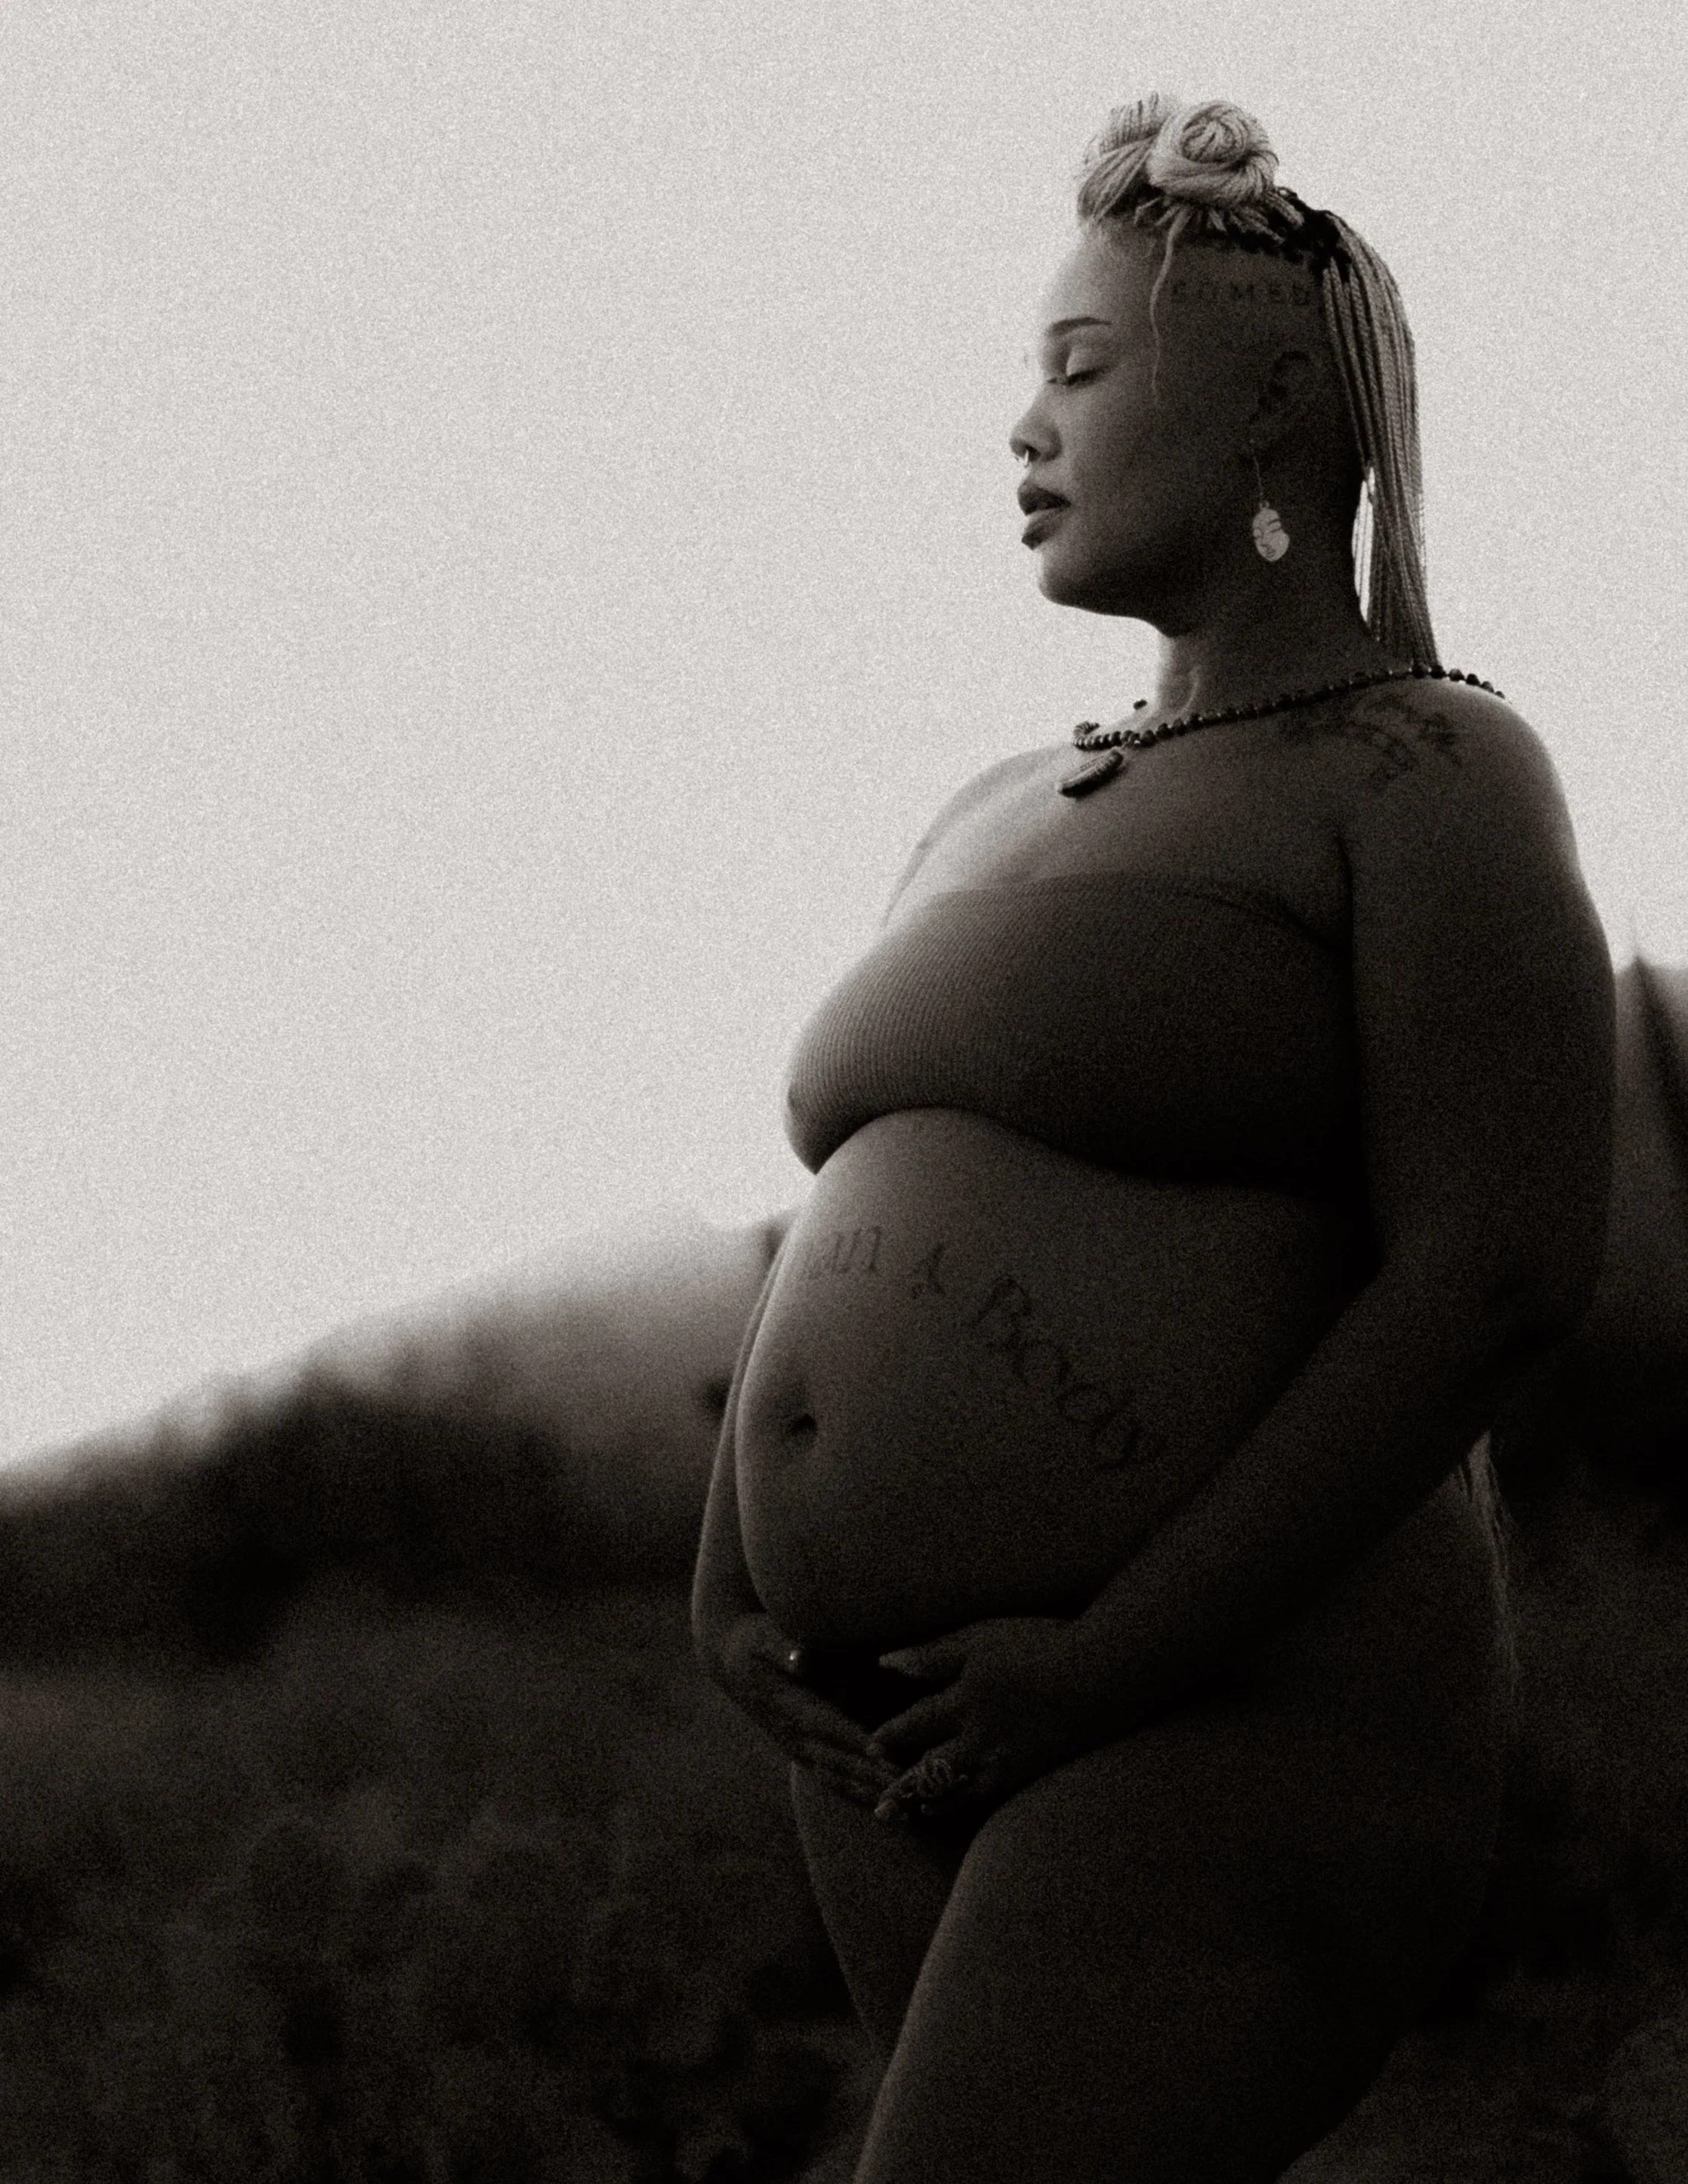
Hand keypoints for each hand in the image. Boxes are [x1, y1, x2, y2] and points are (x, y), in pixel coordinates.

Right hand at [703, 1612, 899, 1807]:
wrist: (730, 1659)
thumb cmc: (756, 1642)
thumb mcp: (766, 1637)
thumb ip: (784, 1649)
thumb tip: (800, 1661)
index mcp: (793, 1707)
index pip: (832, 1728)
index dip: (860, 1745)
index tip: (889, 1759)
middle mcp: (796, 1736)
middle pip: (841, 1763)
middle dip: (876, 1780)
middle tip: (914, 1793)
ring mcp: (799, 1750)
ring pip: (839, 1781)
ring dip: (872, 1796)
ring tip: (908, 1815)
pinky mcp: (804, 1754)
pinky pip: (833, 1782)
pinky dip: (859, 1797)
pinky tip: (885, 1809)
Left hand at [867, 1615, 1121, 1822]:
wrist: (1102, 1675)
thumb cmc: (1040, 1646)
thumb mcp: (980, 1638)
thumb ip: (933, 1655)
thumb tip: (886, 1663)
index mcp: (965, 1701)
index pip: (917, 1724)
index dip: (892, 1737)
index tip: (871, 1747)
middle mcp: (981, 1739)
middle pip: (931, 1771)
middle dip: (902, 1789)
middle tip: (879, 1808)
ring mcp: (1008, 1761)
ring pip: (958, 1791)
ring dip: (930, 1803)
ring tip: (911, 1813)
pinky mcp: (1032, 1772)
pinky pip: (988, 1796)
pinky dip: (964, 1803)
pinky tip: (956, 1806)